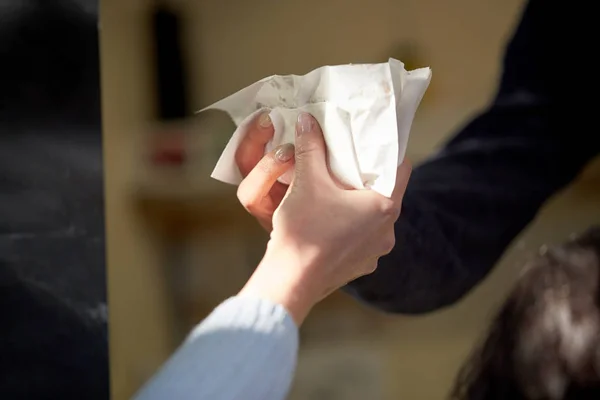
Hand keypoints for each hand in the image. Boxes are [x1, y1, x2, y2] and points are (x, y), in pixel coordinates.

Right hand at [239, 113, 411, 324]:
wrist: (291, 280)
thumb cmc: (305, 230)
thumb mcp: (307, 181)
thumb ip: (311, 147)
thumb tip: (307, 120)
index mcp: (384, 207)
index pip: (401, 168)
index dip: (386, 152)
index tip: (368, 144)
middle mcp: (387, 232)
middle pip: (385, 194)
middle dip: (365, 179)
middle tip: (345, 165)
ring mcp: (374, 253)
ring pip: (372, 219)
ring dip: (357, 206)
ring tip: (333, 194)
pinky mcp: (358, 267)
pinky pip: (360, 240)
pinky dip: (348, 228)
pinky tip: (326, 223)